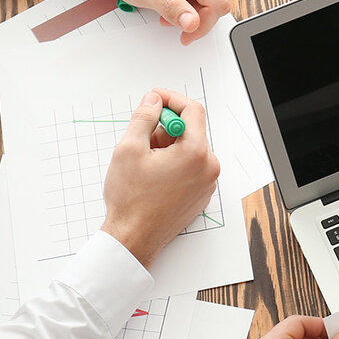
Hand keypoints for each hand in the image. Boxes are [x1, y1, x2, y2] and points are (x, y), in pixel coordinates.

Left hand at [99, 0, 229, 44]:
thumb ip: (170, 8)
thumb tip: (193, 23)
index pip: (217, 3)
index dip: (203, 25)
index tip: (186, 34)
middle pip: (219, 0)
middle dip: (199, 18)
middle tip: (175, 22)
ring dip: (198, 11)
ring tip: (173, 12)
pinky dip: (197, 1)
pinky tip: (179, 3)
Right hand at [100, 89, 221, 266]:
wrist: (134, 238)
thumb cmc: (131, 200)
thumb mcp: (129, 149)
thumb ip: (144, 118)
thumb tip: (153, 102)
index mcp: (196, 153)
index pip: (193, 110)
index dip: (171, 99)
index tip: (154, 99)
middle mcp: (208, 167)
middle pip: (191, 130)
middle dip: (165, 128)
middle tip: (142, 140)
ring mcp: (207, 182)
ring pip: (189, 149)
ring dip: (168, 147)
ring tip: (145, 164)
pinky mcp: (201, 194)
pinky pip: (191, 167)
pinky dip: (173, 163)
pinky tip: (154, 177)